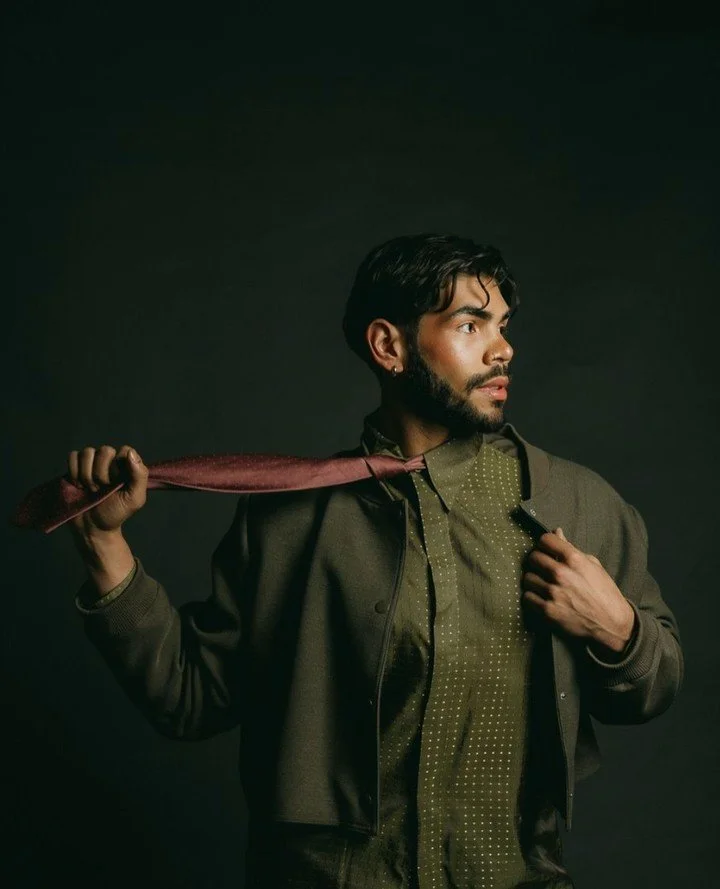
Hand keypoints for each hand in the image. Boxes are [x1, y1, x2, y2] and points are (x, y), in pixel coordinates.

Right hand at [67, 444, 148, 537]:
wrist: (93, 527)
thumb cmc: (116, 513)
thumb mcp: (134, 499)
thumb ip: (140, 476)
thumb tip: (131, 453)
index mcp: (126, 467)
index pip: (124, 450)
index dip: (118, 466)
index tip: (116, 483)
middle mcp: (110, 462)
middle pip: (105, 450)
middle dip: (101, 473)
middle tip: (102, 489)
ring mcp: (92, 463)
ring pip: (87, 453)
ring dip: (87, 474)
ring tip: (91, 489)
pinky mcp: (75, 467)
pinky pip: (73, 456)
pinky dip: (74, 471)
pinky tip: (79, 485)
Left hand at [521, 527, 635, 653]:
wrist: (612, 624)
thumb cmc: (604, 592)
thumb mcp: (592, 565)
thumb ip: (571, 548)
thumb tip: (556, 531)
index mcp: (574, 559)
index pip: (545, 540)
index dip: (545, 544)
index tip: (547, 550)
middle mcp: (562, 574)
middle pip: (533, 558)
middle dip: (537, 561)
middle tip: (542, 568)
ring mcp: (553, 592)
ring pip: (527, 578)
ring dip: (533, 580)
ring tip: (542, 584)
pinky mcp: (548, 611)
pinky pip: (527, 597)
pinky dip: (532, 598)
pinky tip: (541, 598)